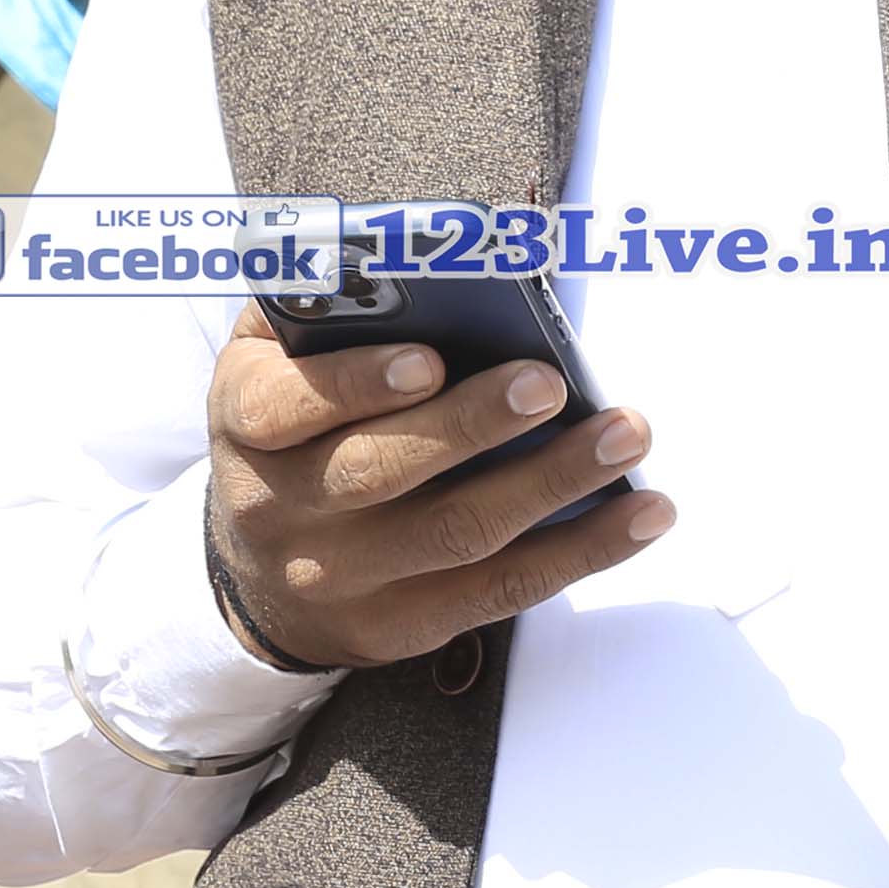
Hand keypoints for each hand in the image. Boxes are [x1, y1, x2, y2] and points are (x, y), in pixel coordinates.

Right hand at [202, 306, 666, 670]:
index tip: (428, 359)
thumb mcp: (277, 361)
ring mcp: (342, 577)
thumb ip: (327, 311)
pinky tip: (642, 512)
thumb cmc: (295, 427)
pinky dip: (582, 550)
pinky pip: (501, 591)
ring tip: (624, 434)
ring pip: (455, 534)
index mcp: (247, 423)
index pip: (286, 406)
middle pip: (380, 472)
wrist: (258, 567)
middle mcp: (281, 508)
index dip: (356, 384)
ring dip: (552, 483)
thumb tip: (418, 263)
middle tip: (550, 384)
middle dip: (472, 426)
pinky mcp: (401, 624)